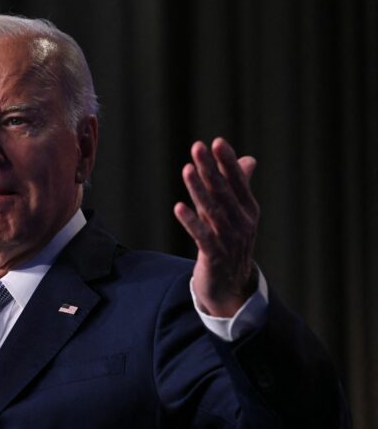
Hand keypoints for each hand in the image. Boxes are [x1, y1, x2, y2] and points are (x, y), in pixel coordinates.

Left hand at [173, 138, 258, 316]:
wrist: (231, 286)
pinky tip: (178, 207)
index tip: (216, 142)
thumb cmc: (231, 243)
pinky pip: (202, 237)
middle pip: (223, 192)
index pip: (238, 182)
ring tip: (187, 169)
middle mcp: (242, 223)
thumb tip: (248, 159)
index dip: (227, 163)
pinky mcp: (214, 257)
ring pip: (212, 211)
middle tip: (198, 147)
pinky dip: (191, 222)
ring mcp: (229, 240)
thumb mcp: (237, 214)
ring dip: (199, 190)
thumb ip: (239, 186)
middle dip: (210, 169)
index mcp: (248, 210)